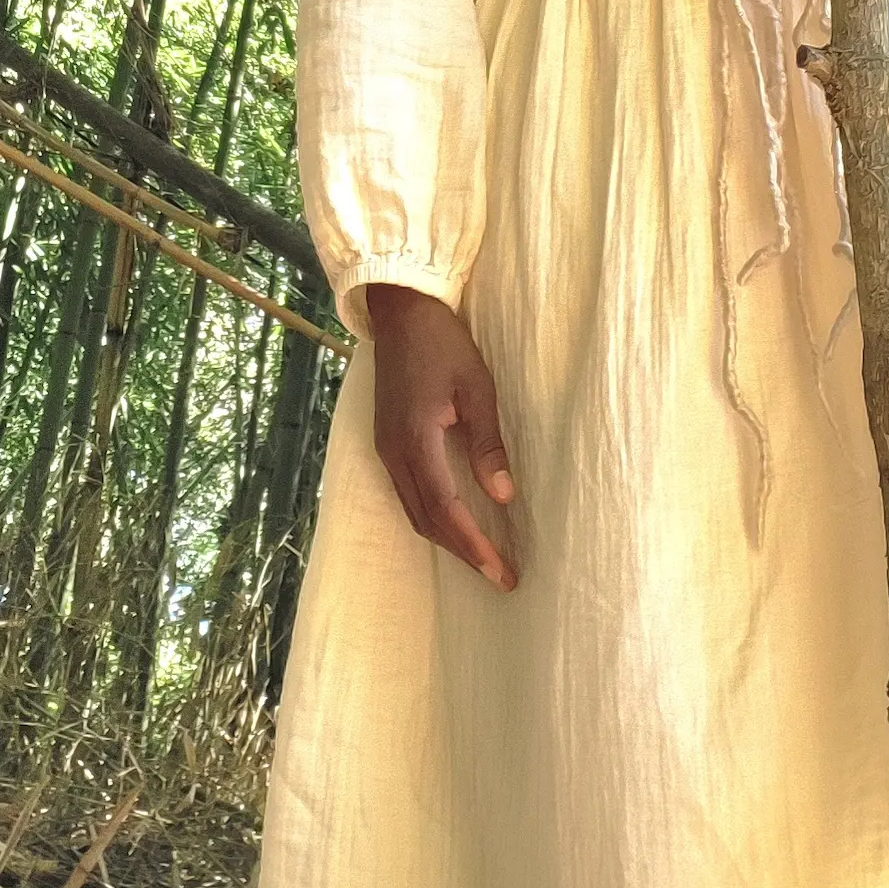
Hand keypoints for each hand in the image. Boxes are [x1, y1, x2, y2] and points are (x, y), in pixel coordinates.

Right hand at [366, 283, 517, 591]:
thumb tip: (504, 496)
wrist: (401, 312)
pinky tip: (455, 521)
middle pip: (426, 520)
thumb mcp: (477, 387)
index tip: (500, 572)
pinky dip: (432, 516)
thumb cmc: (444, 343)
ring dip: (446, 538)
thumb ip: (488, 444)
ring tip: (482, 557)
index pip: (446, 508)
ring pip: (413, 511)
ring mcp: (385, 448)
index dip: (473, 544)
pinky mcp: (386, 441)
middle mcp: (394, 452)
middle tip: (499, 576)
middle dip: (463, 552)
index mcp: (416, 439)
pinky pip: (407, 493)